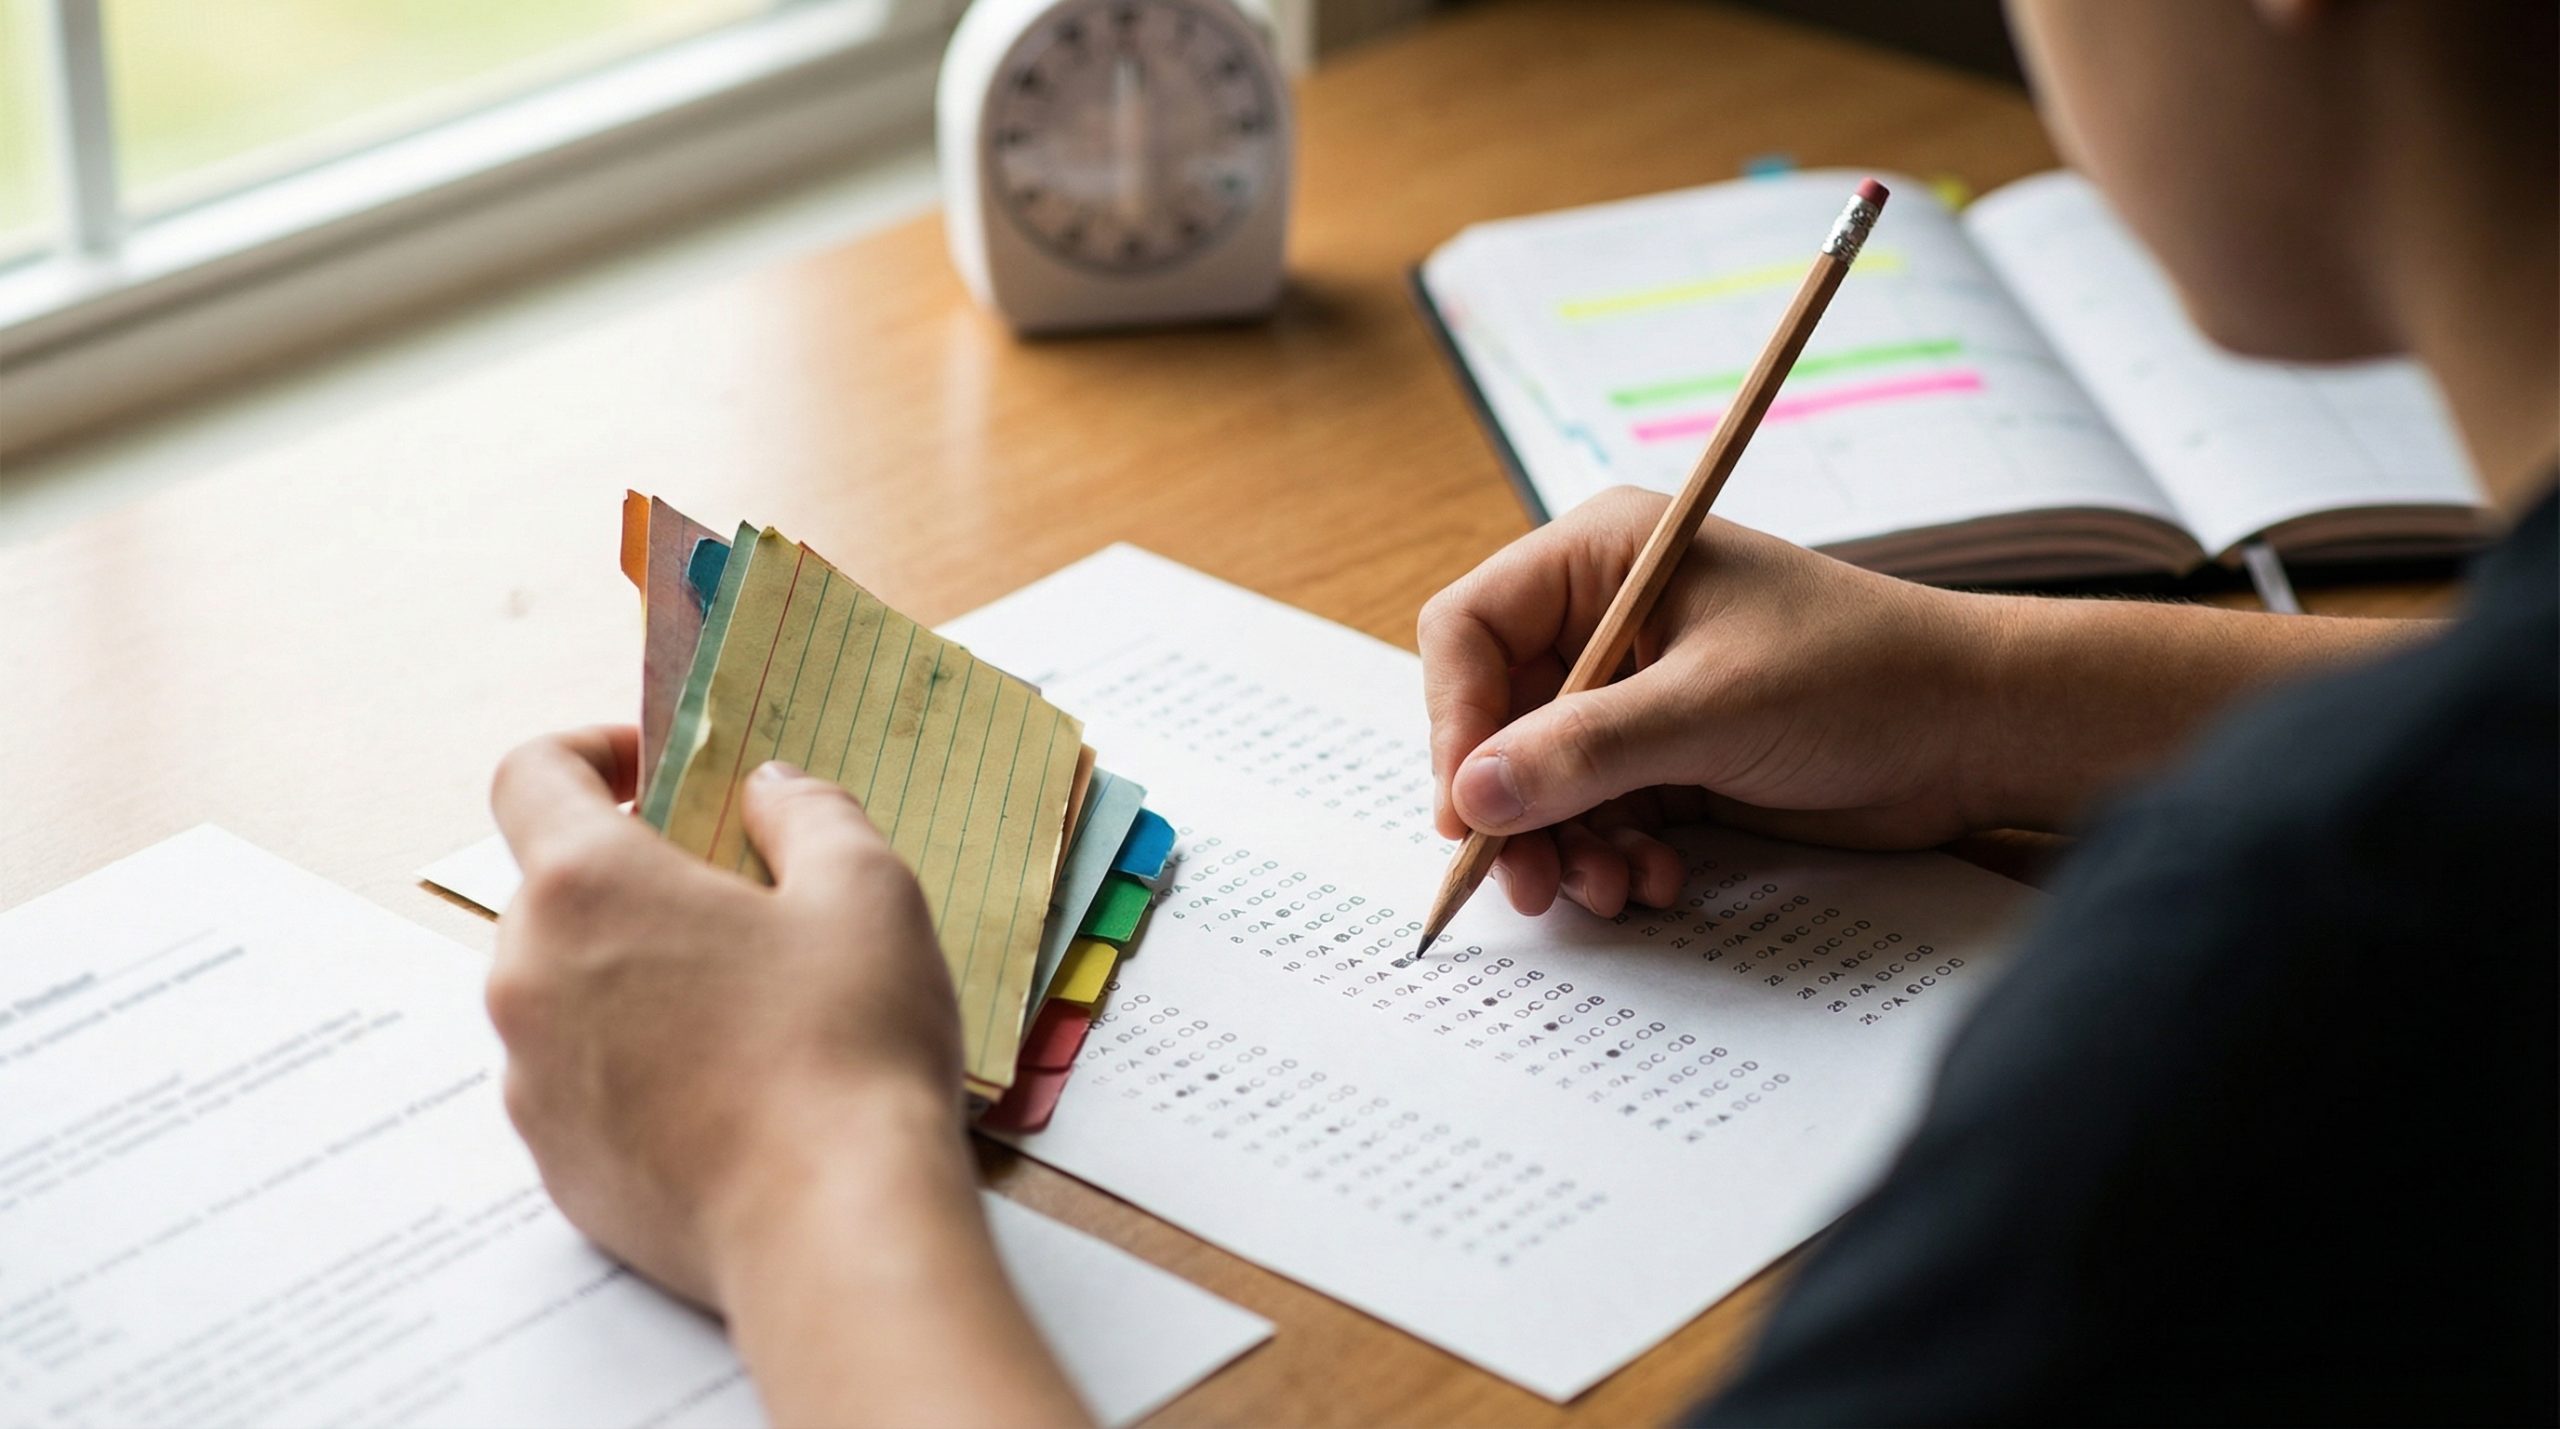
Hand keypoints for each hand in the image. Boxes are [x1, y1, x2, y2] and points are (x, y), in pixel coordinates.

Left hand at [486, 727, 965, 1305]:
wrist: (830, 1228)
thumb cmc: (848, 1047)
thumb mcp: (866, 888)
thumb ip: (809, 811)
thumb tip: (769, 790)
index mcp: (585, 886)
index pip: (531, 776)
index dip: (589, 753)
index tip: (656, 771)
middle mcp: (528, 978)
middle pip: (554, 891)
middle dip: (634, 880)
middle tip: (737, 901)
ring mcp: (531, 1082)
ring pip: (567, 993)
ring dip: (635, 978)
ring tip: (747, 1009)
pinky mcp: (556, 1165)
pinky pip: (582, 1084)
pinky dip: (638, 1068)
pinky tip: (732, 1092)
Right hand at [1419, 488, 2005, 918]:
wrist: (1976, 732)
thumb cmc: (1864, 676)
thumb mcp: (1713, 709)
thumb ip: (1586, 751)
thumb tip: (1472, 795)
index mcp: (1603, 557)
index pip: (1471, 630)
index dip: (1456, 720)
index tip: (1467, 809)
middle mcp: (1605, 620)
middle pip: (1494, 718)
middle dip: (1512, 806)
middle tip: (1526, 882)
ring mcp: (1634, 693)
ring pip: (1539, 780)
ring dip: (1564, 845)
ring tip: (1613, 890)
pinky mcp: (1666, 758)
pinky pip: (1594, 815)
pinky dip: (1611, 856)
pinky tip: (1656, 881)